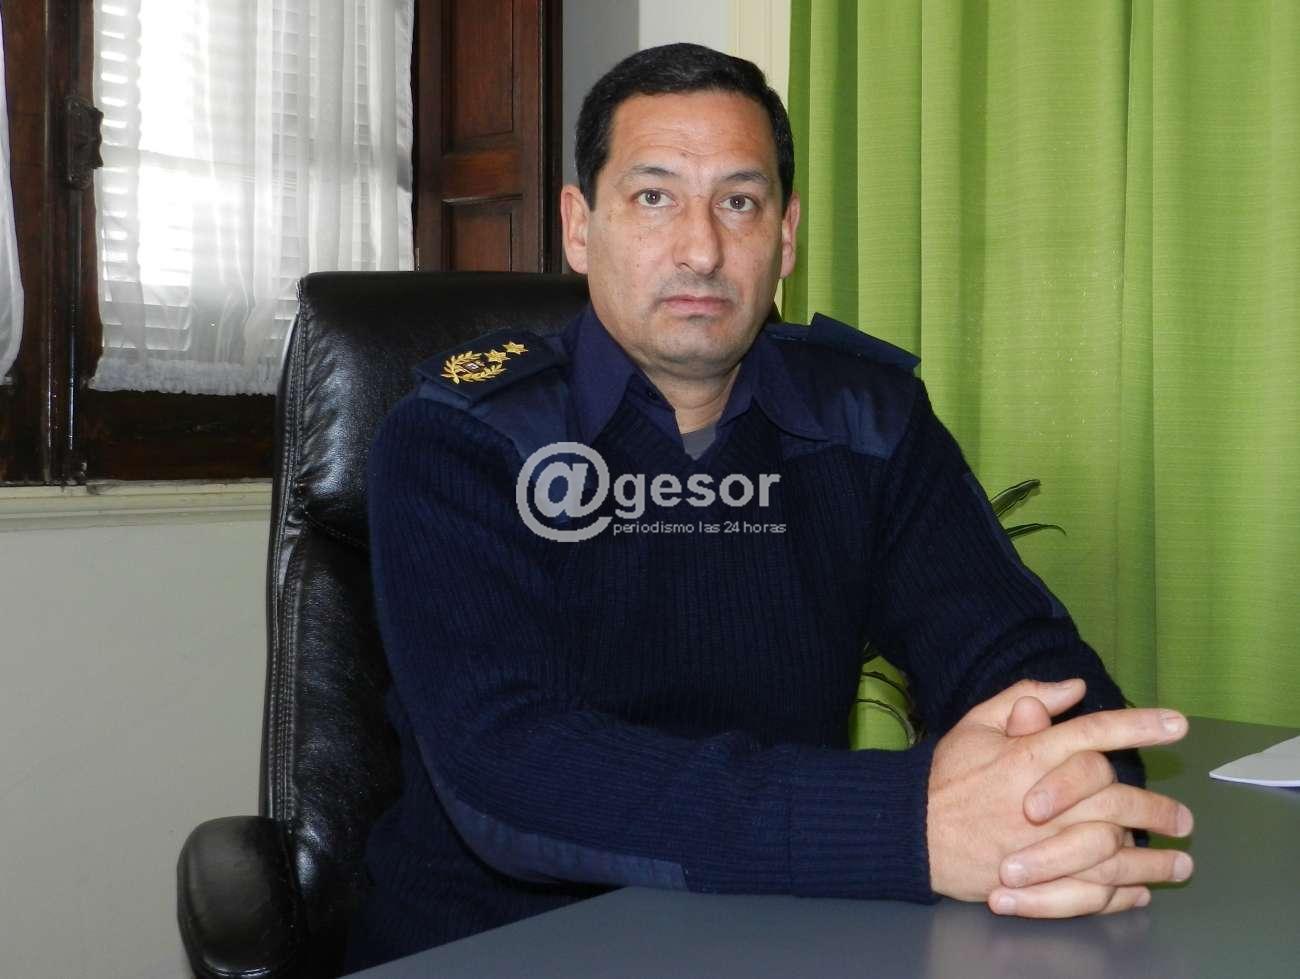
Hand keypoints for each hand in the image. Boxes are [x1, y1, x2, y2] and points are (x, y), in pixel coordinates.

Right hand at [926, 678, 1192, 915]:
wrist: (911, 832)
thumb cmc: (945, 777)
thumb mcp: (975, 724)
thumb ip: (1022, 699)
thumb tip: (1073, 687)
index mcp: (1027, 754)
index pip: (1092, 733)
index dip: (1137, 725)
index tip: (1176, 724)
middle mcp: (1041, 798)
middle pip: (1115, 796)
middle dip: (1157, 807)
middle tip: (1184, 817)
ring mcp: (1041, 843)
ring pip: (1113, 848)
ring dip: (1153, 857)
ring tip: (1180, 860)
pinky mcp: (1035, 880)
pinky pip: (1091, 889)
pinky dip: (1122, 892)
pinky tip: (1141, 889)